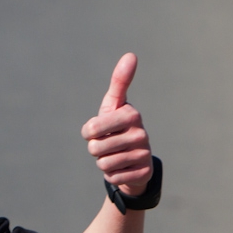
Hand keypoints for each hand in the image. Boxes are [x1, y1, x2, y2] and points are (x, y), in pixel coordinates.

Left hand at [81, 53, 152, 195]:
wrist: (134, 159)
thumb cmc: (118, 127)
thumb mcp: (115, 105)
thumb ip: (119, 81)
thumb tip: (131, 55)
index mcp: (132, 115)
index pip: (92, 128)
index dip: (89, 132)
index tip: (97, 129)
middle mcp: (141, 134)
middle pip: (95, 148)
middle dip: (95, 149)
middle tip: (108, 144)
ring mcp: (144, 155)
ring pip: (103, 164)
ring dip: (103, 162)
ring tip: (115, 155)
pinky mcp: (142, 173)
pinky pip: (113, 177)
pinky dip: (112, 175)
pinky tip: (122, 167)